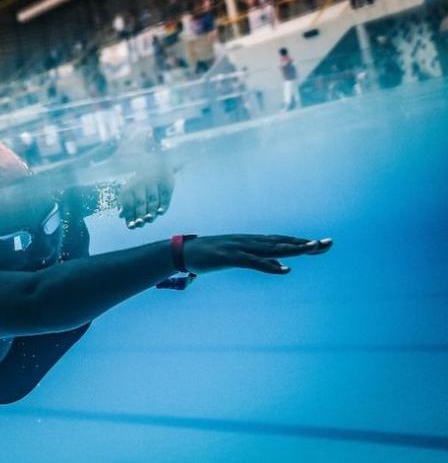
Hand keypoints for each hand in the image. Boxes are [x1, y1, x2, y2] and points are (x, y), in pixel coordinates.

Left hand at [118, 159, 174, 228]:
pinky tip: (160, 212)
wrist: (157, 162)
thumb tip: (121, 216)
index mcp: (130, 186)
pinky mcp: (166, 185)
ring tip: (149, 219)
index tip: (131, 225)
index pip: (128, 203)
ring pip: (153, 201)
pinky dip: (163, 205)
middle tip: (140, 223)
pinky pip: (165, 197)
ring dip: (151, 212)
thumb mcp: (130, 186)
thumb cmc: (140, 180)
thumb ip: (126, 202)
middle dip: (140, 215)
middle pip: (140, 203)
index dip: (129, 214)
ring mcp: (154, 184)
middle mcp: (142, 185)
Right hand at [185, 235, 332, 273]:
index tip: (324, 245)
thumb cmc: (210, 256)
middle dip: (306, 243)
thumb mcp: (238, 258)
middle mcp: (249, 241)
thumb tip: (280, 265)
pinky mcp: (230, 257)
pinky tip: (285, 269)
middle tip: (329, 243)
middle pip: (283, 242)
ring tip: (313, 248)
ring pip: (272, 248)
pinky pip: (253, 262)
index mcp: (252, 242)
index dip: (303, 243)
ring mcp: (240, 248)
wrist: (182, 251)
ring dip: (293, 249)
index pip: (283, 241)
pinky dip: (270, 265)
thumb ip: (261, 261)